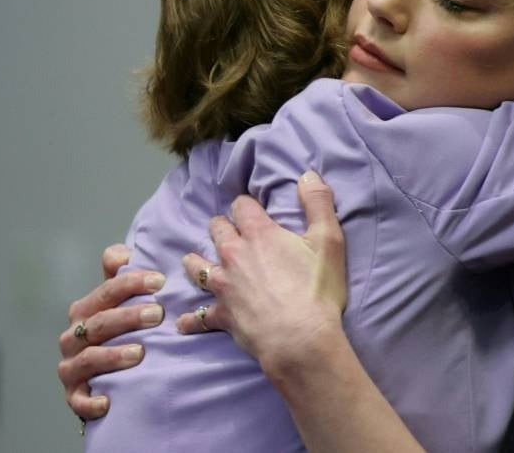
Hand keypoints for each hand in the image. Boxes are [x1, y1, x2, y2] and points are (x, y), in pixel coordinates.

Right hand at [58, 243, 165, 418]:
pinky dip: (90, 401)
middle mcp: (74, 336)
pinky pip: (78, 400)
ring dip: (112, 355)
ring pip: (88, 358)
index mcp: (86, 309)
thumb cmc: (119, 330)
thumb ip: (120, 276)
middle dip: (128, 317)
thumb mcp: (120, 302)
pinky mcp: (74, 395)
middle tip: (158, 314)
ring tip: (139, 352)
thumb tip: (121, 254)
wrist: (105, 375)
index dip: (131, 283)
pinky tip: (108, 401)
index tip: (160, 281)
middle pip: (99, 322)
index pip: (107, 291)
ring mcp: (71, 366)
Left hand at [176, 171, 346, 374]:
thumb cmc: (316, 289)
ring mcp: (223, 286)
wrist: (299, 338)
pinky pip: (198, 316)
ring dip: (195, 262)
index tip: (251, 209)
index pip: (242, 206)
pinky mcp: (221, 314)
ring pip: (196, 266)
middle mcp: (234, 255)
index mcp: (260, 234)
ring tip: (195, 261)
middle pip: (216, 231)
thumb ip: (318, 203)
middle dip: (221, 227)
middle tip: (227, 231)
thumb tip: (308, 174)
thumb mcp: (329, 240)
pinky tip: (184, 321)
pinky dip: (191, 319)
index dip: (246, 205)